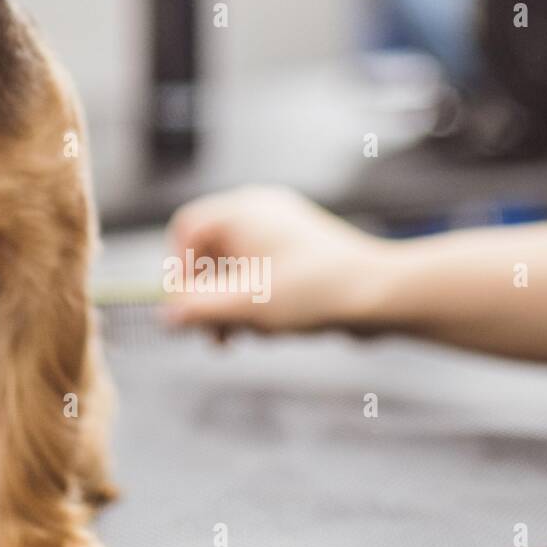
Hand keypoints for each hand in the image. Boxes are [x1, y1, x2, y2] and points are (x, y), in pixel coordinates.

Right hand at [162, 185, 392, 339]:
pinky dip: (258, 297)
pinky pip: (263, 269)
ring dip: (233, 303)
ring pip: (237, 265)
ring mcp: (282, 226)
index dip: (178, 270)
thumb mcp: (246, 306)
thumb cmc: (313, 292)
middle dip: (209, 297)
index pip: (186, 230)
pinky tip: (273, 327)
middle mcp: (260, 209)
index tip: (188, 308)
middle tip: (216, 337)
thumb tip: (163, 317)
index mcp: (241, 210)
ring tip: (247, 336)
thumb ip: (198, 310)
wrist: (383, 293)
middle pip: (211, 252)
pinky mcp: (302, 247)